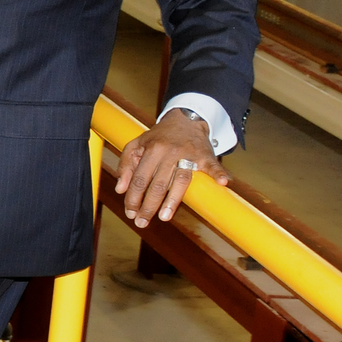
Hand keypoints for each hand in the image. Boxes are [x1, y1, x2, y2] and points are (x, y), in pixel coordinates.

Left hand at [116, 108, 227, 227]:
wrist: (185, 119)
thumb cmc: (159, 137)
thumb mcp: (137, 145)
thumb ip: (126, 165)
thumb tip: (120, 190)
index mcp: (151, 149)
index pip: (139, 178)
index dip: (133, 197)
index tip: (130, 213)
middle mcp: (169, 152)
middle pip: (158, 183)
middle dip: (148, 205)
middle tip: (142, 222)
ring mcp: (188, 154)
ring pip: (181, 180)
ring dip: (172, 200)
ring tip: (164, 217)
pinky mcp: (205, 155)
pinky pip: (213, 165)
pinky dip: (218, 173)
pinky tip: (221, 183)